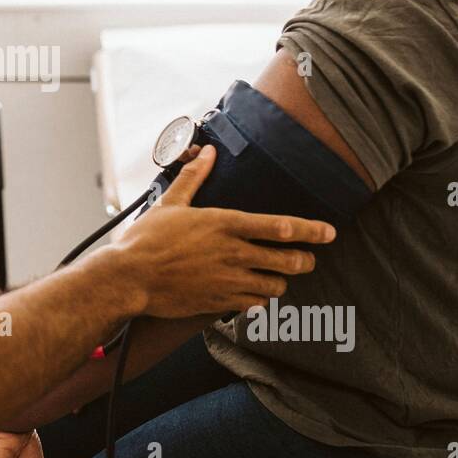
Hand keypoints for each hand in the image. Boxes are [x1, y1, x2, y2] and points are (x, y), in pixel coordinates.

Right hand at [112, 144, 335, 319]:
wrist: (129, 278)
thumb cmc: (147, 239)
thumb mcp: (170, 203)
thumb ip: (194, 178)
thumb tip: (208, 153)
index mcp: (224, 224)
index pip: (279, 227)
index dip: (309, 230)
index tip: (329, 233)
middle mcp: (232, 253)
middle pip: (287, 260)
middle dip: (304, 260)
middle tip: (307, 260)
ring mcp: (228, 281)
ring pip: (274, 286)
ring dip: (280, 281)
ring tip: (278, 277)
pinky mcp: (218, 302)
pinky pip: (254, 304)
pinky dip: (259, 299)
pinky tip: (254, 294)